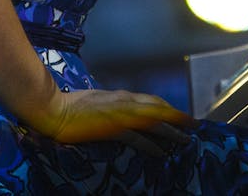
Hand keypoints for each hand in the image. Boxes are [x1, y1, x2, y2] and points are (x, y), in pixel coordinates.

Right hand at [40, 88, 195, 153]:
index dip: (168, 108)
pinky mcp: (112, 128)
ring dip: (172, 130)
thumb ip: (112, 105)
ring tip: (186, 139)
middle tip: (194, 126)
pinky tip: (161, 152)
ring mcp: (120, 114)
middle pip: (159, 108)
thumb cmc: (70, 106)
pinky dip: (152, 144)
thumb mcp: (97, 102)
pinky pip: (137, 137)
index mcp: (121, 95)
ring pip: (154, 121)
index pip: (151, 100)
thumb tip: (121, 112)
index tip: (181, 115)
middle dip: (178, 117)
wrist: (52, 108)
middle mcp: (125, 102)